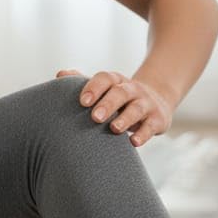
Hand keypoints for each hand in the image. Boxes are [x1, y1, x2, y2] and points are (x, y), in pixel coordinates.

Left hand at [54, 68, 173, 146]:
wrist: (157, 101)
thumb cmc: (119, 98)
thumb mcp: (105, 89)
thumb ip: (82, 82)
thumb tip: (60, 74)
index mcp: (115, 81)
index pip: (105, 79)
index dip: (94, 88)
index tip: (82, 101)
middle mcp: (132, 89)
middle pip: (120, 93)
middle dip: (108, 104)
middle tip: (95, 117)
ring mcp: (146, 104)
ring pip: (137, 108)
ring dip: (125, 118)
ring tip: (113, 128)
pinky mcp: (157, 119)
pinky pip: (151, 126)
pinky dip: (143, 134)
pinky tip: (133, 142)